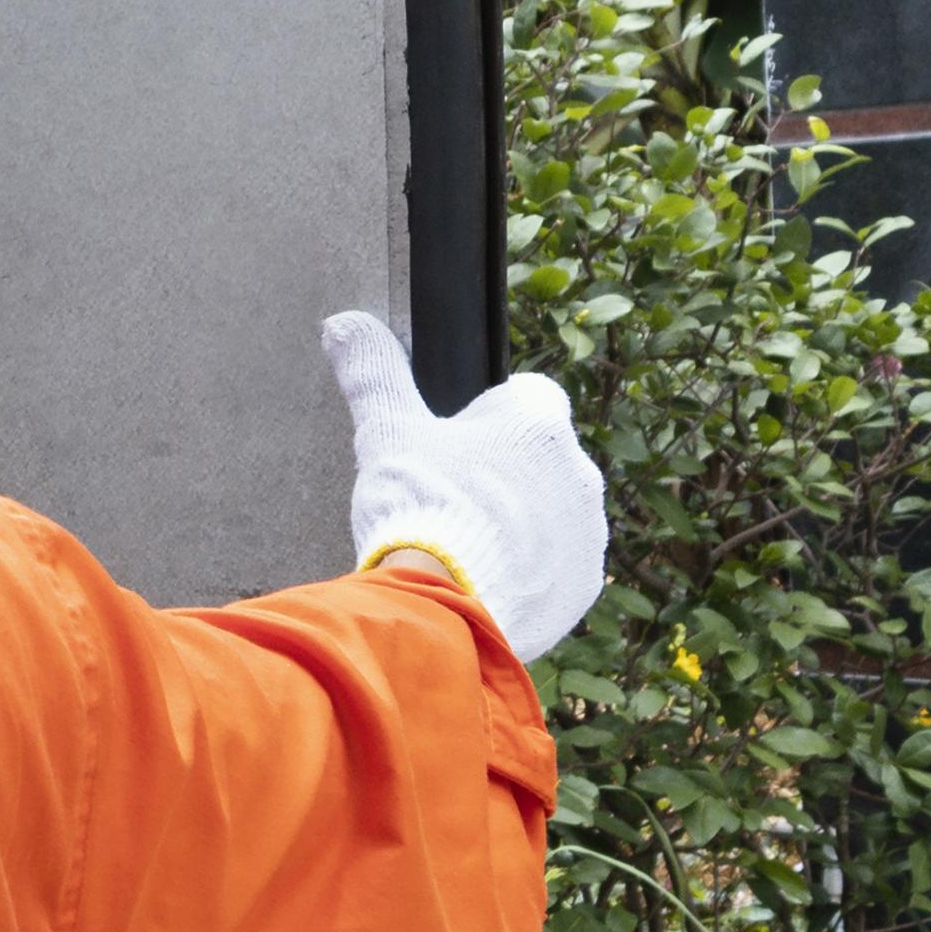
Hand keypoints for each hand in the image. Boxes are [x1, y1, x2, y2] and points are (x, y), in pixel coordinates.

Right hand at [322, 310, 605, 663]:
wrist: (442, 606)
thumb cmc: (418, 507)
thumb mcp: (386, 431)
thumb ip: (372, 373)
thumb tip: (344, 325)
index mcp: (539, 421)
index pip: (525, 396)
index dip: (483, 418)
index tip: (450, 447)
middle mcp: (578, 471)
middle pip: (538, 459)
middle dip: (501, 474)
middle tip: (446, 501)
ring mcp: (586, 533)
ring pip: (551, 514)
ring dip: (517, 523)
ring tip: (461, 548)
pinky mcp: (581, 586)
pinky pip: (556, 568)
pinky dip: (525, 572)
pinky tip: (482, 582)